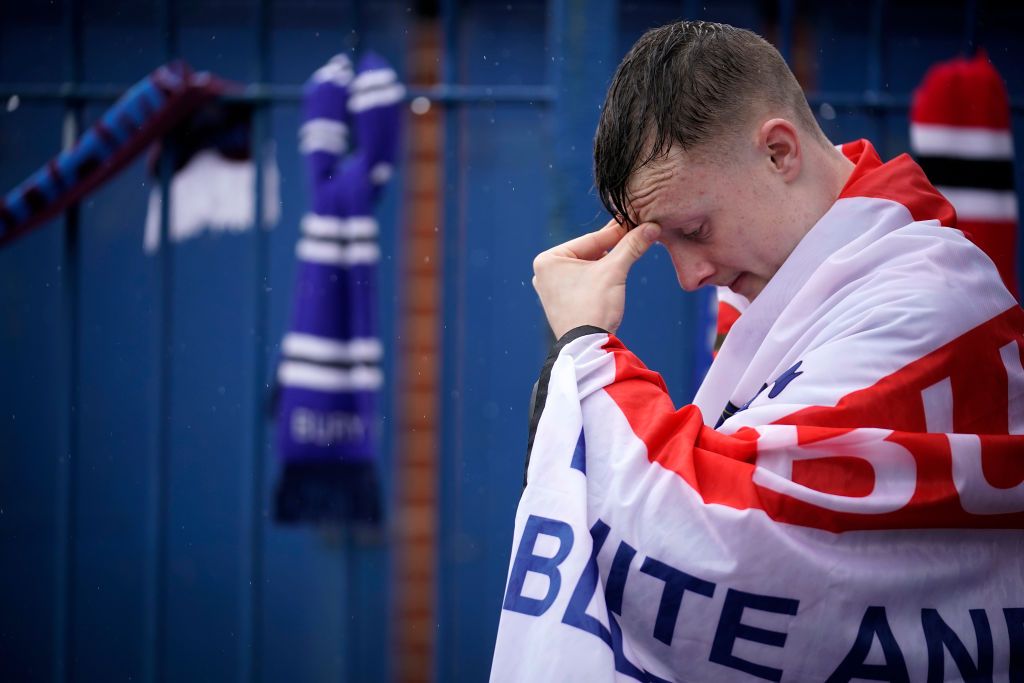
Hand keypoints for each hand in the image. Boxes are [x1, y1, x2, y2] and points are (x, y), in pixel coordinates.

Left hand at [532, 219, 660, 338]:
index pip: (591, 240)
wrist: (588, 347)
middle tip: (638, 233)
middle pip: (589, 253)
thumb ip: (631, 246)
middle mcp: (544, 272)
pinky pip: (585, 282)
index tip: (637, 222)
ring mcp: (551, 289)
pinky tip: (618, 272)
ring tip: (633, 249)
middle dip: (614, 247)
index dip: (618, 232)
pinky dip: (602, 277)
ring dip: (610, 262)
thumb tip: (652, 227)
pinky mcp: (562, 303)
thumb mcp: (614, 271)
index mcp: (548, 260)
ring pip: (588, 267)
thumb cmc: (593, 307)